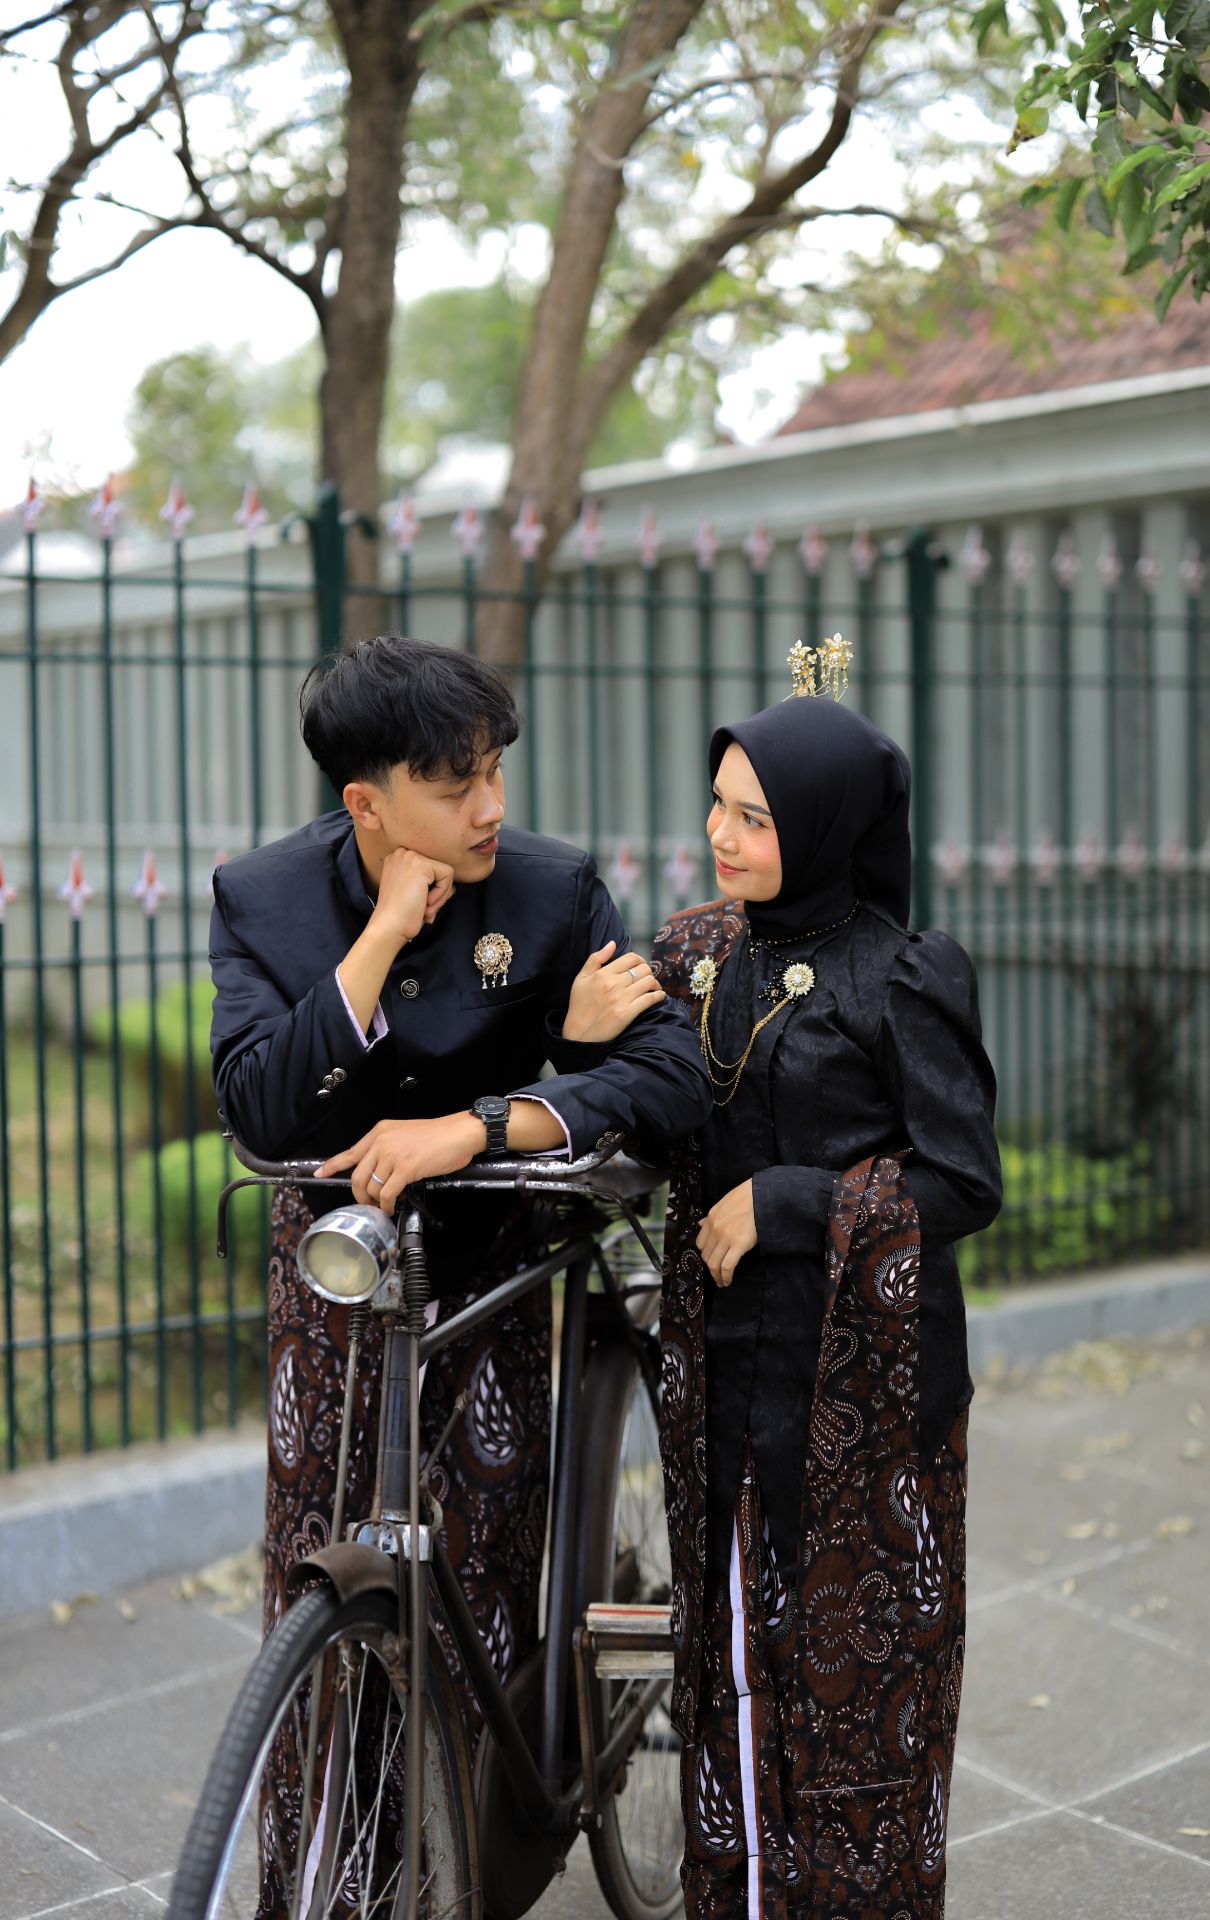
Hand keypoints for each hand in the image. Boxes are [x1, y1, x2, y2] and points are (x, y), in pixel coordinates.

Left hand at [317, 1113, 482, 1212]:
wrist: (459, 1133)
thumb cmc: (437, 1136)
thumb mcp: (404, 1134)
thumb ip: (386, 1148)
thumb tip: (376, 1171)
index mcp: (380, 1132)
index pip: (350, 1152)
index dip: (333, 1165)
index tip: (320, 1174)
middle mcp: (382, 1141)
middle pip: (357, 1176)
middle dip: (360, 1195)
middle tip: (369, 1203)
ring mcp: (392, 1154)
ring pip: (371, 1187)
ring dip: (377, 1201)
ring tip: (386, 1204)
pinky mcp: (406, 1168)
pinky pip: (387, 1193)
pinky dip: (387, 1204)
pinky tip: (393, 1205)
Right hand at [371, 847, 455, 949]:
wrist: (390, 926)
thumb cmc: (401, 915)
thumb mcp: (414, 893)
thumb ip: (430, 884)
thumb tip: (452, 887)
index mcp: (398, 860)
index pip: (430, 869)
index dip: (431, 889)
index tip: (417, 903)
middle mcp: (402, 853)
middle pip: (438, 869)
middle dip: (437, 892)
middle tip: (423, 908)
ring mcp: (411, 857)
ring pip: (445, 872)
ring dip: (439, 896)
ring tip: (423, 907)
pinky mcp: (421, 864)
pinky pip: (447, 875)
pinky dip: (441, 894)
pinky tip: (425, 902)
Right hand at [563, 940, 664, 1043]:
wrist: (578, 1035)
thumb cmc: (579, 1006)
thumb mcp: (581, 979)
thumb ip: (596, 959)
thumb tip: (612, 943)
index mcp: (602, 974)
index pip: (631, 958)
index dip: (640, 960)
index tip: (640, 967)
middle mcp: (613, 984)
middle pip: (643, 969)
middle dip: (648, 972)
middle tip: (647, 979)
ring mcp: (621, 999)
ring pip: (649, 982)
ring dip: (655, 984)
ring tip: (653, 988)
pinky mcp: (627, 1014)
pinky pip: (650, 999)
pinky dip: (658, 996)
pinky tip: (658, 997)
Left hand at [696, 1180, 756, 1287]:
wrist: (762, 1195)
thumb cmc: (747, 1197)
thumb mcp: (724, 1204)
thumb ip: (711, 1216)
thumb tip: (700, 1223)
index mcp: (711, 1219)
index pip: (700, 1243)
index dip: (705, 1254)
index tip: (711, 1260)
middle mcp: (715, 1229)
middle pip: (706, 1255)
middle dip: (710, 1268)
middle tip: (716, 1275)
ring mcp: (725, 1237)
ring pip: (714, 1264)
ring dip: (716, 1276)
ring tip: (722, 1282)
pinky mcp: (738, 1244)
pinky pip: (727, 1266)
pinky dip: (725, 1277)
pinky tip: (728, 1281)